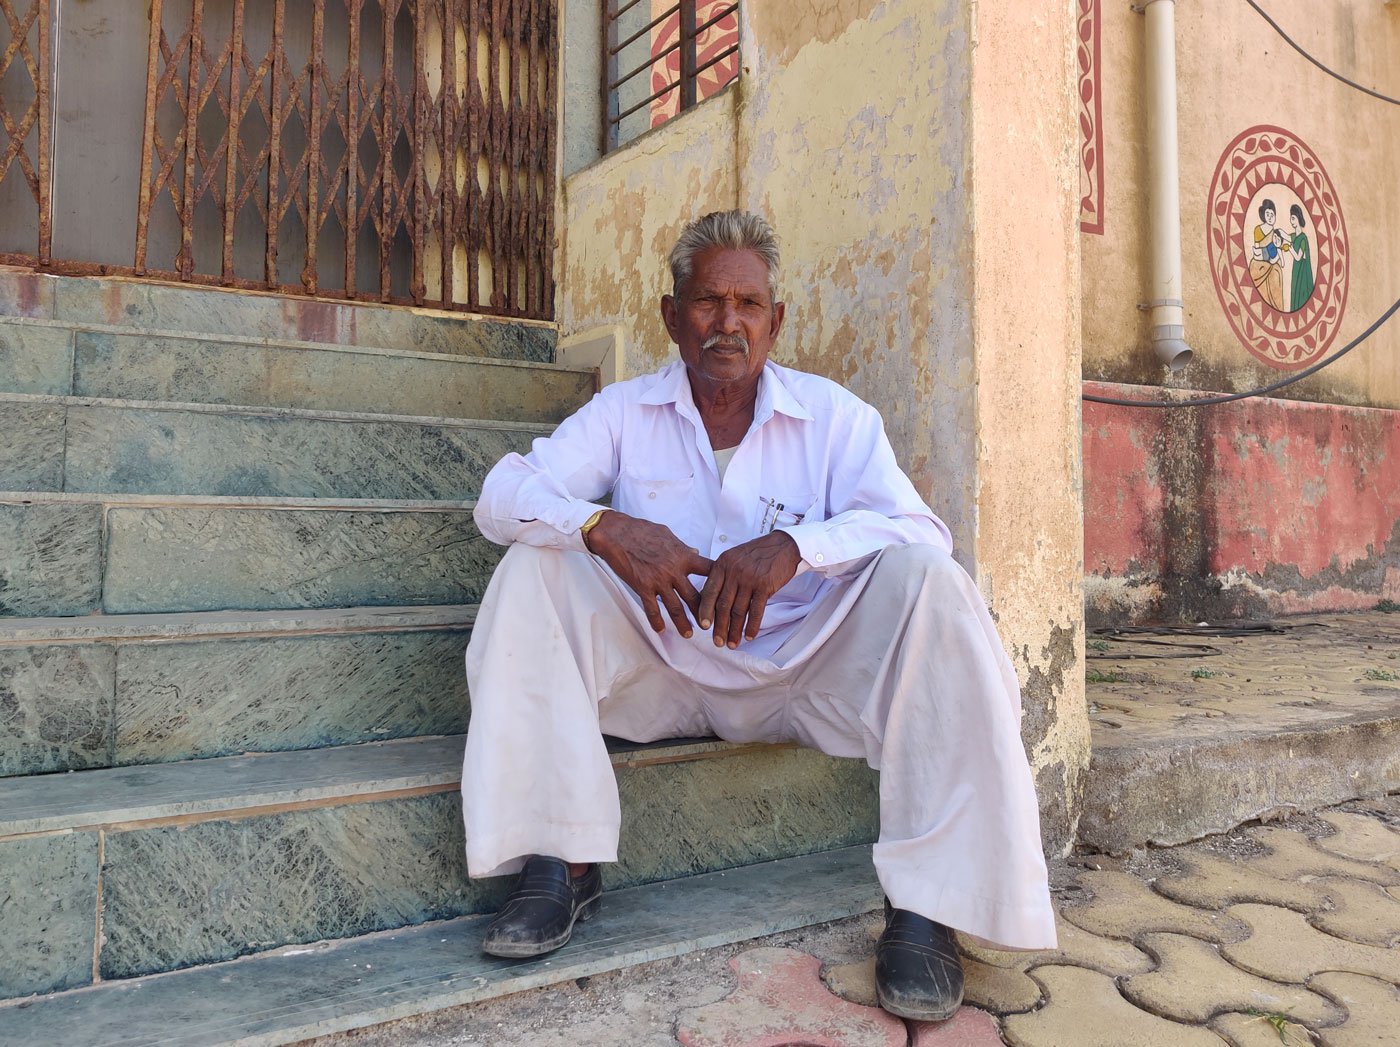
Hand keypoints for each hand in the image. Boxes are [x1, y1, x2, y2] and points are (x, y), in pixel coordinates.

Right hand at [585, 512, 712, 636]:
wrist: (617, 533)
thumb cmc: (642, 530)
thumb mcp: (667, 535)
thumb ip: (683, 547)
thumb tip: (695, 553)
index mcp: (683, 556)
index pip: (708, 571)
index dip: (719, 583)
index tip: (725, 594)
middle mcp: (674, 571)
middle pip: (695, 596)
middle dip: (705, 612)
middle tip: (712, 625)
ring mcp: (658, 580)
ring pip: (675, 607)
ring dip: (683, 623)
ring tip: (689, 634)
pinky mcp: (642, 587)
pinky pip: (652, 609)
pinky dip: (657, 621)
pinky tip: (661, 630)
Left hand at [697, 531, 801, 648]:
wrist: (783, 546)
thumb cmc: (757, 554)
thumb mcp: (733, 558)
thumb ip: (721, 576)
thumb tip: (707, 599)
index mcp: (722, 564)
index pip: (709, 591)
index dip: (705, 611)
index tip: (703, 626)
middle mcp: (734, 572)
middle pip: (723, 605)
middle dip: (719, 627)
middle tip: (717, 642)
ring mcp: (750, 579)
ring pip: (739, 611)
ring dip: (735, 630)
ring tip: (732, 643)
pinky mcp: (765, 586)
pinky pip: (756, 611)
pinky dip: (753, 626)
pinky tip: (749, 635)